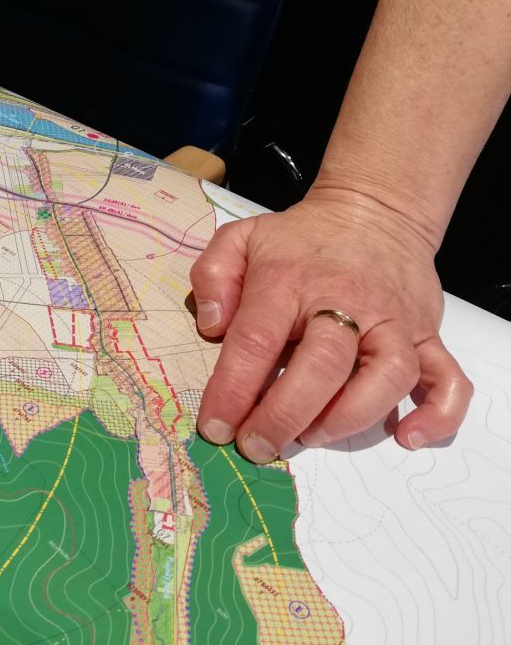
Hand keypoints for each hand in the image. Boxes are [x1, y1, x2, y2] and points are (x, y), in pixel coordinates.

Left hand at [190, 184, 472, 462]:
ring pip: (387, 377)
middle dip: (285, 415)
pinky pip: (449, 381)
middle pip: (323, 366)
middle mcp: (346, 303)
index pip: (257, 340)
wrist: (374, 213)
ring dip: (349, 418)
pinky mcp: (429, 336)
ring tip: (311, 436)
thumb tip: (211, 327)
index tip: (216, 427)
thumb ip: (213, 275)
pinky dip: (436, 416)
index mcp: (288, 282)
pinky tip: (405, 437)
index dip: (233, 390)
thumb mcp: (240, 239)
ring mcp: (394, 322)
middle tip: (258, 447)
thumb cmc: (298, 241)